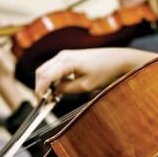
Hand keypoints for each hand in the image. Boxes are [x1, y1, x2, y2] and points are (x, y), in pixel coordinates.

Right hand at [34, 48, 157, 97]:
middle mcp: (63, 55)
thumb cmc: (105, 71)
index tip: (40, 101)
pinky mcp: (68, 56)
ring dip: (45, 82)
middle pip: (42, 71)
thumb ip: (67, 89)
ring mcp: (65, 54)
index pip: (46, 76)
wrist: (117, 60)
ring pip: (46, 69)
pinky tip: (58, 89)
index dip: (40, 90)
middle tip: (44, 101)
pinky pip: (53, 67)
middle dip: (40, 87)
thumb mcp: (86, 86)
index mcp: (67, 62)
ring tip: (51, 97)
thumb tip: (54, 91)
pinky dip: (51, 78)